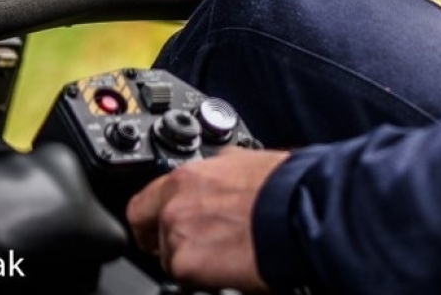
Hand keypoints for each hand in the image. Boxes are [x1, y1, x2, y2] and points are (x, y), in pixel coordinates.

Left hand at [126, 145, 289, 292]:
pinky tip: (228, 268)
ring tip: (224, 255)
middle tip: (198, 248)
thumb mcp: (242, 161)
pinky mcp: (187, 266)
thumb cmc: (283, 186)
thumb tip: (217, 174)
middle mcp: (174, 205)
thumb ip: (216, 171)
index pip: (140, 205)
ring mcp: (177, 236)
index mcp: (186, 178)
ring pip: (171, 259)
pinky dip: (204, 278)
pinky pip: (185, 279)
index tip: (156, 231)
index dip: (149, 222)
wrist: (299, 210)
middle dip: (172, 243)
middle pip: (155, 235)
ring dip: (192, 260)